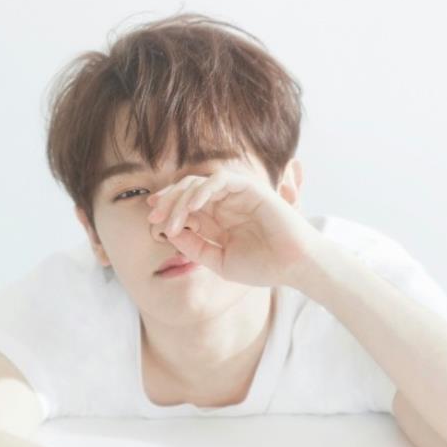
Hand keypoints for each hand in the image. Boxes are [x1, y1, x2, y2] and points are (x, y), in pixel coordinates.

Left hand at [146, 170, 321, 287]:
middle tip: (154, 216)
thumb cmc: (263, 266)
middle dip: (168, 200)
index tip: (152, 219)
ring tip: (172, 219)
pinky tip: (193, 208)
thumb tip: (171, 234)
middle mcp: (225, 202)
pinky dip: (203, 190)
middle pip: (187, 189)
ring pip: (199, 182)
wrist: (293, 267)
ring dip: (181, 198)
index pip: (186, 204)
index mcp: (218, 218)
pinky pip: (219, 180)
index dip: (167, 208)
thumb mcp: (219, 261)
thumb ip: (196, 248)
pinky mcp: (250, 187)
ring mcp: (237, 194)